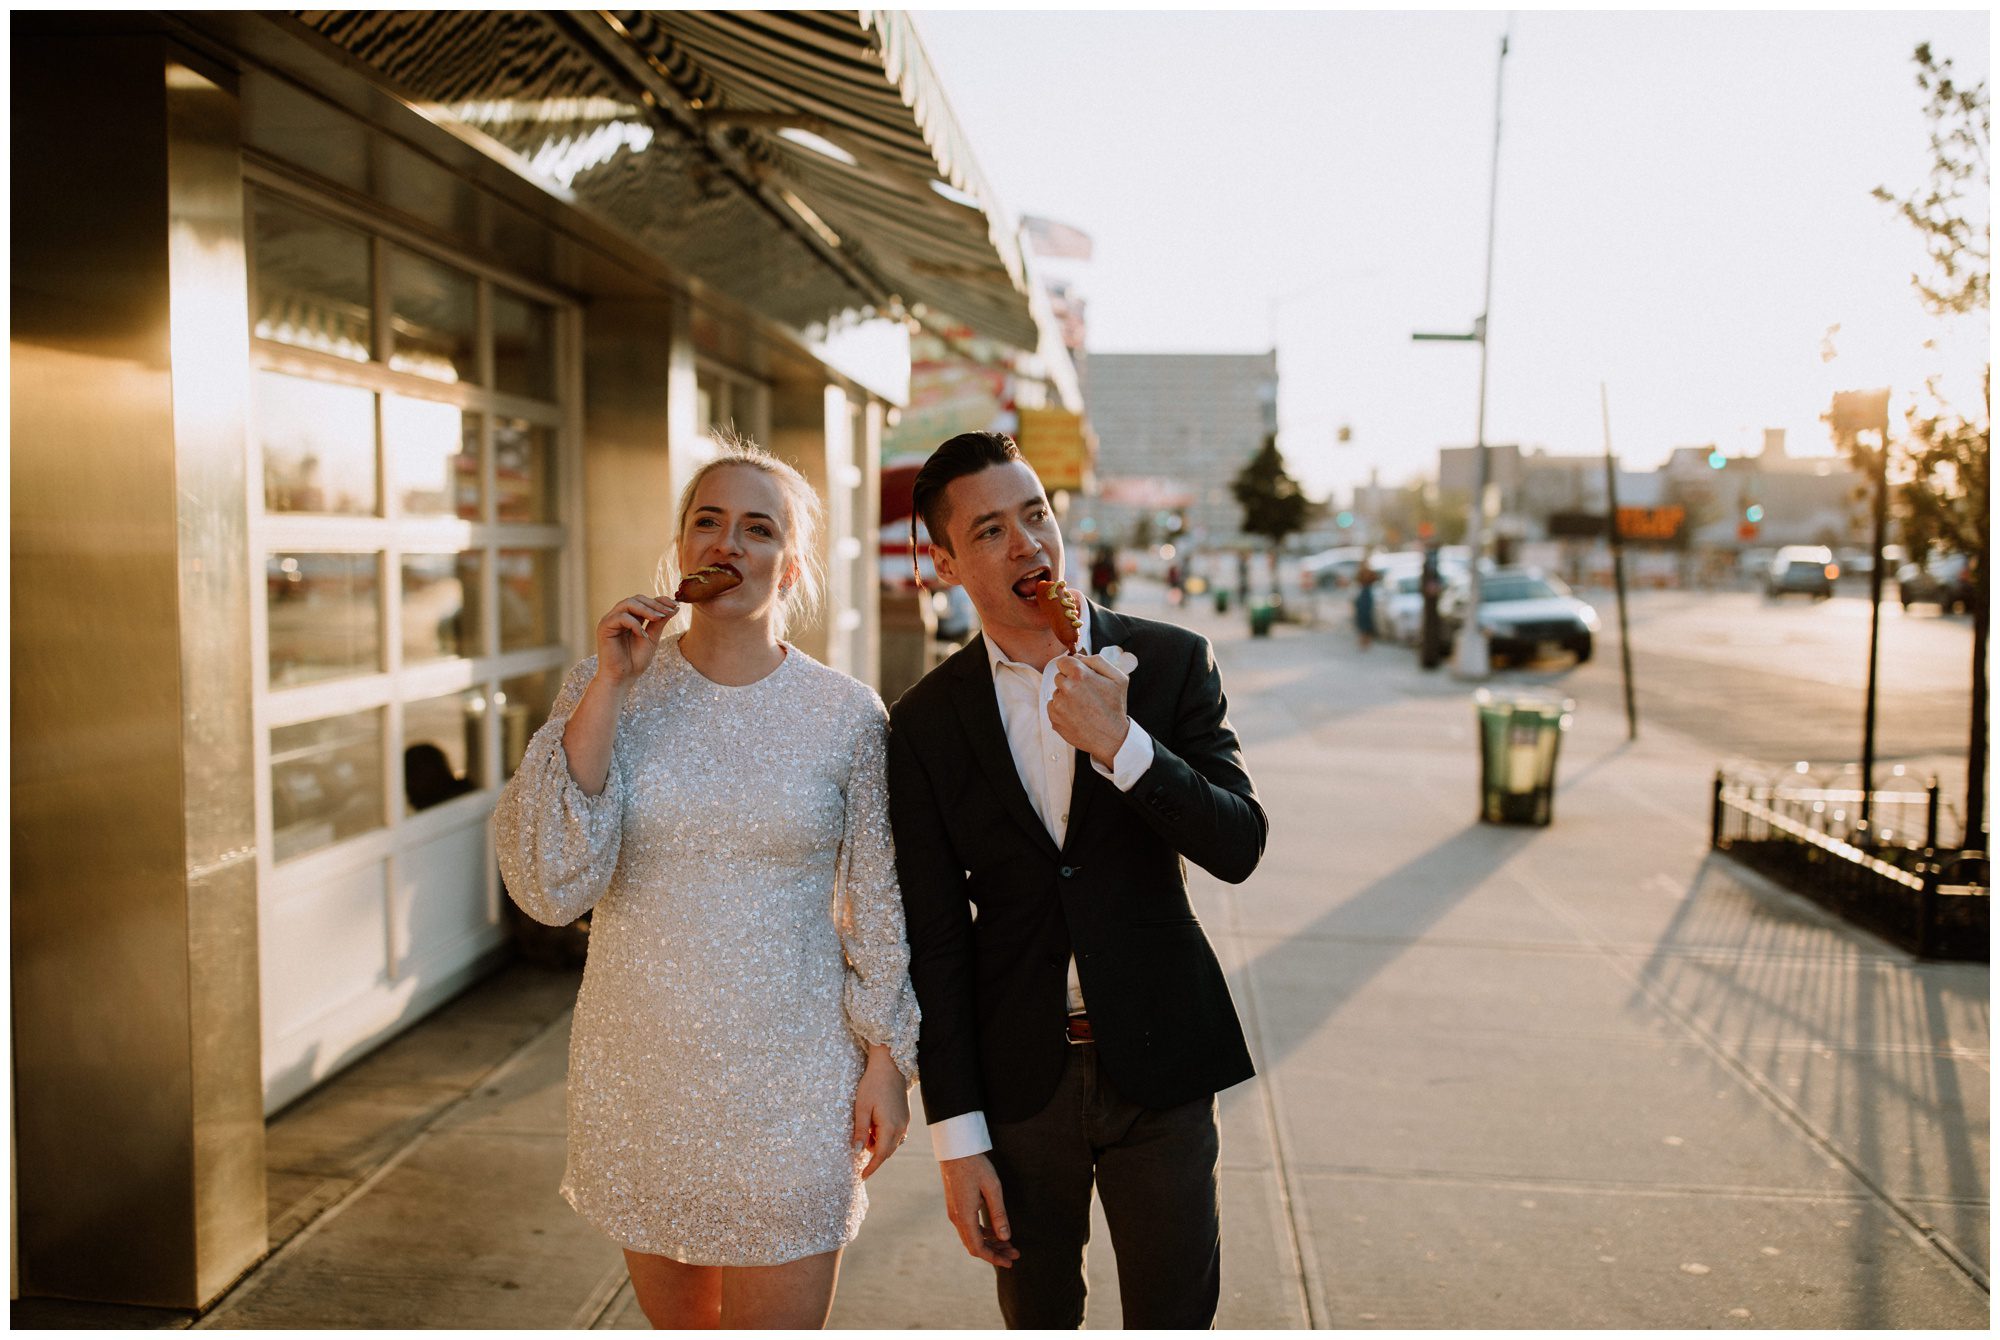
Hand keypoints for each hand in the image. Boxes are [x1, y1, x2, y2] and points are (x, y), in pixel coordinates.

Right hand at [593, 594, 676, 683]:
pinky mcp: (604, 627)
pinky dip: (634, 623)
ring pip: (628, 603)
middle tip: (668, 611)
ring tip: (658, 618)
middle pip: (636, 599)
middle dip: (654, 604)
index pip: (644, 602)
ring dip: (646, 609)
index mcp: (629, 617)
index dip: (659, 600)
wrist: (622, 678)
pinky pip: (621, 617)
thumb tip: (675, 607)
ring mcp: (610, 620)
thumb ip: (660, 622)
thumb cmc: (635, 660)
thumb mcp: (652, 638)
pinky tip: (642, 634)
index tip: (675, 605)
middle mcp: (618, 616)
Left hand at [851, 1046, 909, 1179]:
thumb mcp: (861, 1108)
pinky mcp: (905, 1116)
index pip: (881, 1155)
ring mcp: (905, 1121)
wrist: (890, 1066)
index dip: (871, 1167)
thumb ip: (860, 1131)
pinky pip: (895, 1134)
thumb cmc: (873, 1085)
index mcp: (890, 1127)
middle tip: (859, 1151)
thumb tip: (857, 1151)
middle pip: (887, 1151)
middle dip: (874, 1155)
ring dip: (879, 1144)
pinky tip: (875, 1126)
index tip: (862, 1177)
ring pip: (892, 1143)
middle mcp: (901, 1127)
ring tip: (866, 1132)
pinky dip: (884, 1136)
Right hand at [939, 1153, 1017, 1267]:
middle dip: (995, 1252)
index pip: (978, 1248)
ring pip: (972, 1238)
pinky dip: (982, 1234)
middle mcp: (957, 1218)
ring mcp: (954, 1213)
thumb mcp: (992, 1188)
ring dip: (989, 1243)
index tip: (1009, 1262)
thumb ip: (999, 1214)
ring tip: (1008, 1243)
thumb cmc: (975, 1166)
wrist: (955, 1150)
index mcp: (965, 1216)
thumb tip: (1006, 1237)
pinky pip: (969, 1228)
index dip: (994, 1258)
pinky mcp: (956, 1207)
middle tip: (1014, 1253)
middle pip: (975, 1246)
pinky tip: (995, 1231)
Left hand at [1048, 653, 1130, 769]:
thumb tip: (1078, 657)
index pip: (1063, 662)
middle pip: (1059, 677)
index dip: (1072, 668)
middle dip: (1070, 683)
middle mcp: (1065, 688)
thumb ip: (1098, 661)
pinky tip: (1077, 716)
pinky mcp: (1054, 718)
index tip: (1080, 677)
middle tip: (1086, 695)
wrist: (1111, 738)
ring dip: (1067, 697)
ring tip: (1083, 707)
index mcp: (1079, 675)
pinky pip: (1053, 708)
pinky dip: (1062, 711)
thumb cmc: (1115, 708)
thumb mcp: (1118, 678)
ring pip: (1057, 693)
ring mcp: (1058, 705)